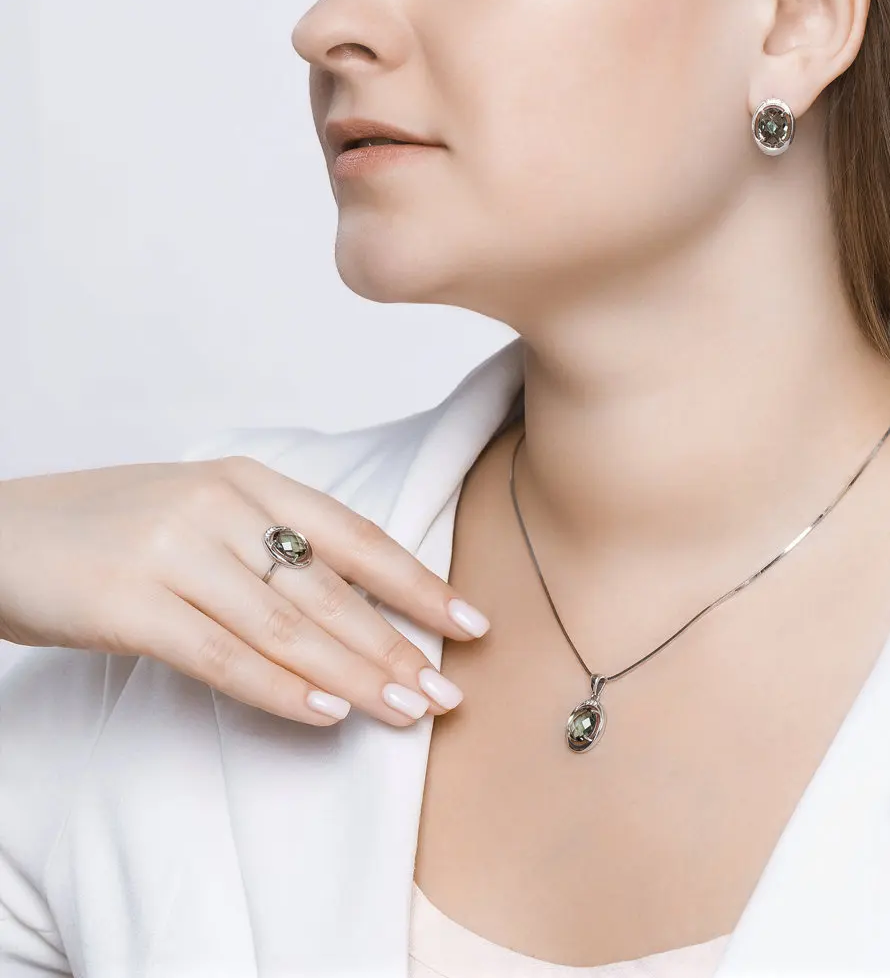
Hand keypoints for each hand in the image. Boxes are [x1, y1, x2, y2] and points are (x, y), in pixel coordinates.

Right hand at [0, 456, 489, 726]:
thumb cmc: (113, 530)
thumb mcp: (203, 515)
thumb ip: (272, 548)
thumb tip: (357, 612)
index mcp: (248, 481)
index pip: (354, 536)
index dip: (417, 583)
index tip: (469, 622)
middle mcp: (220, 506)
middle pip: (330, 589)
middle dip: (396, 644)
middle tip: (448, 691)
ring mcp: (174, 550)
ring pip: (286, 626)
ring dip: (353, 675)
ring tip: (405, 711)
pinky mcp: (130, 602)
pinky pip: (222, 655)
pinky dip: (278, 688)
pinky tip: (324, 715)